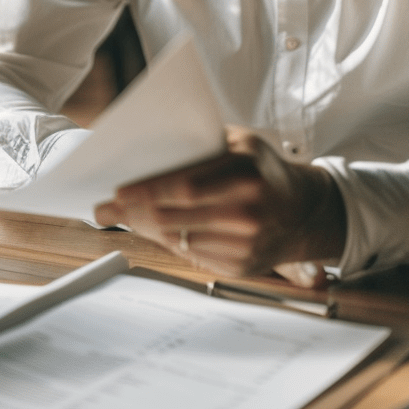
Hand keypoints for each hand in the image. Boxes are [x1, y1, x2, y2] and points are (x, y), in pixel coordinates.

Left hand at [94, 132, 345, 281]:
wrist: (306, 209)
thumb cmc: (261, 168)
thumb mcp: (238, 142)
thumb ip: (199, 145)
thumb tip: (144, 154)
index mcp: (246, 172)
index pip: (183, 186)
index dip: (145, 191)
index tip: (117, 190)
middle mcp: (249, 211)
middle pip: (174, 217)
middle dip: (131, 213)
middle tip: (102, 209)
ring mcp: (247, 243)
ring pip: (178, 239)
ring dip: (143, 228)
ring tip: (120, 217)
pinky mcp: (242, 266)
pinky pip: (192, 255)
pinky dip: (167, 242)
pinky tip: (152, 229)